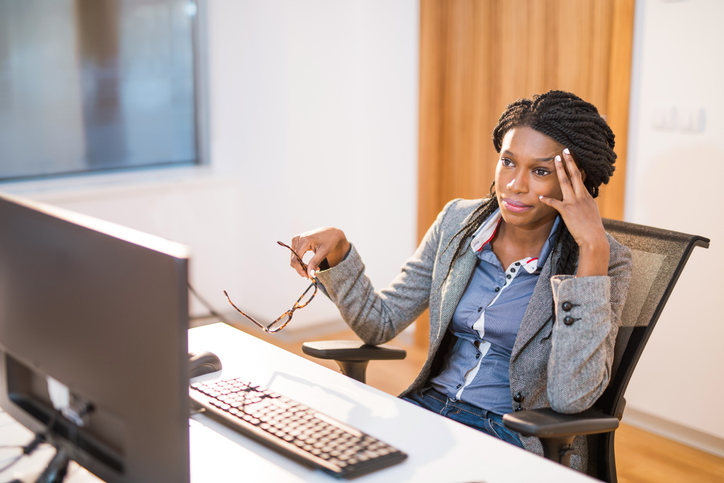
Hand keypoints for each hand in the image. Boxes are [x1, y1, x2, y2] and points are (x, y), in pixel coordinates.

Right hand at [290, 227, 350, 278]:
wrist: (332, 233)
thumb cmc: (330, 241)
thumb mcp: (324, 252)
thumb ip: (315, 263)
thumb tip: (310, 274)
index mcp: (304, 240)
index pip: (296, 259)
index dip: (300, 270)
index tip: (308, 277)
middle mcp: (297, 239)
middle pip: (294, 260)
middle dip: (302, 269)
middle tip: (314, 272)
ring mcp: (296, 239)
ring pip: (294, 258)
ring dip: (302, 266)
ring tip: (314, 267)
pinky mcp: (297, 241)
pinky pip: (295, 255)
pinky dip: (301, 262)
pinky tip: (310, 264)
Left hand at [539, 148, 608, 276]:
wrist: (593, 238)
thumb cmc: (592, 228)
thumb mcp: (591, 213)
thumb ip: (585, 205)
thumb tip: (582, 202)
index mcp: (587, 196)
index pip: (581, 179)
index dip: (577, 167)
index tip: (574, 158)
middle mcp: (581, 196)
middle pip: (574, 175)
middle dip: (569, 162)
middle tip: (565, 151)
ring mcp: (574, 202)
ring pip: (565, 182)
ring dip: (559, 170)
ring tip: (555, 159)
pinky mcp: (566, 210)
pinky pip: (554, 202)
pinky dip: (547, 199)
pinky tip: (540, 197)